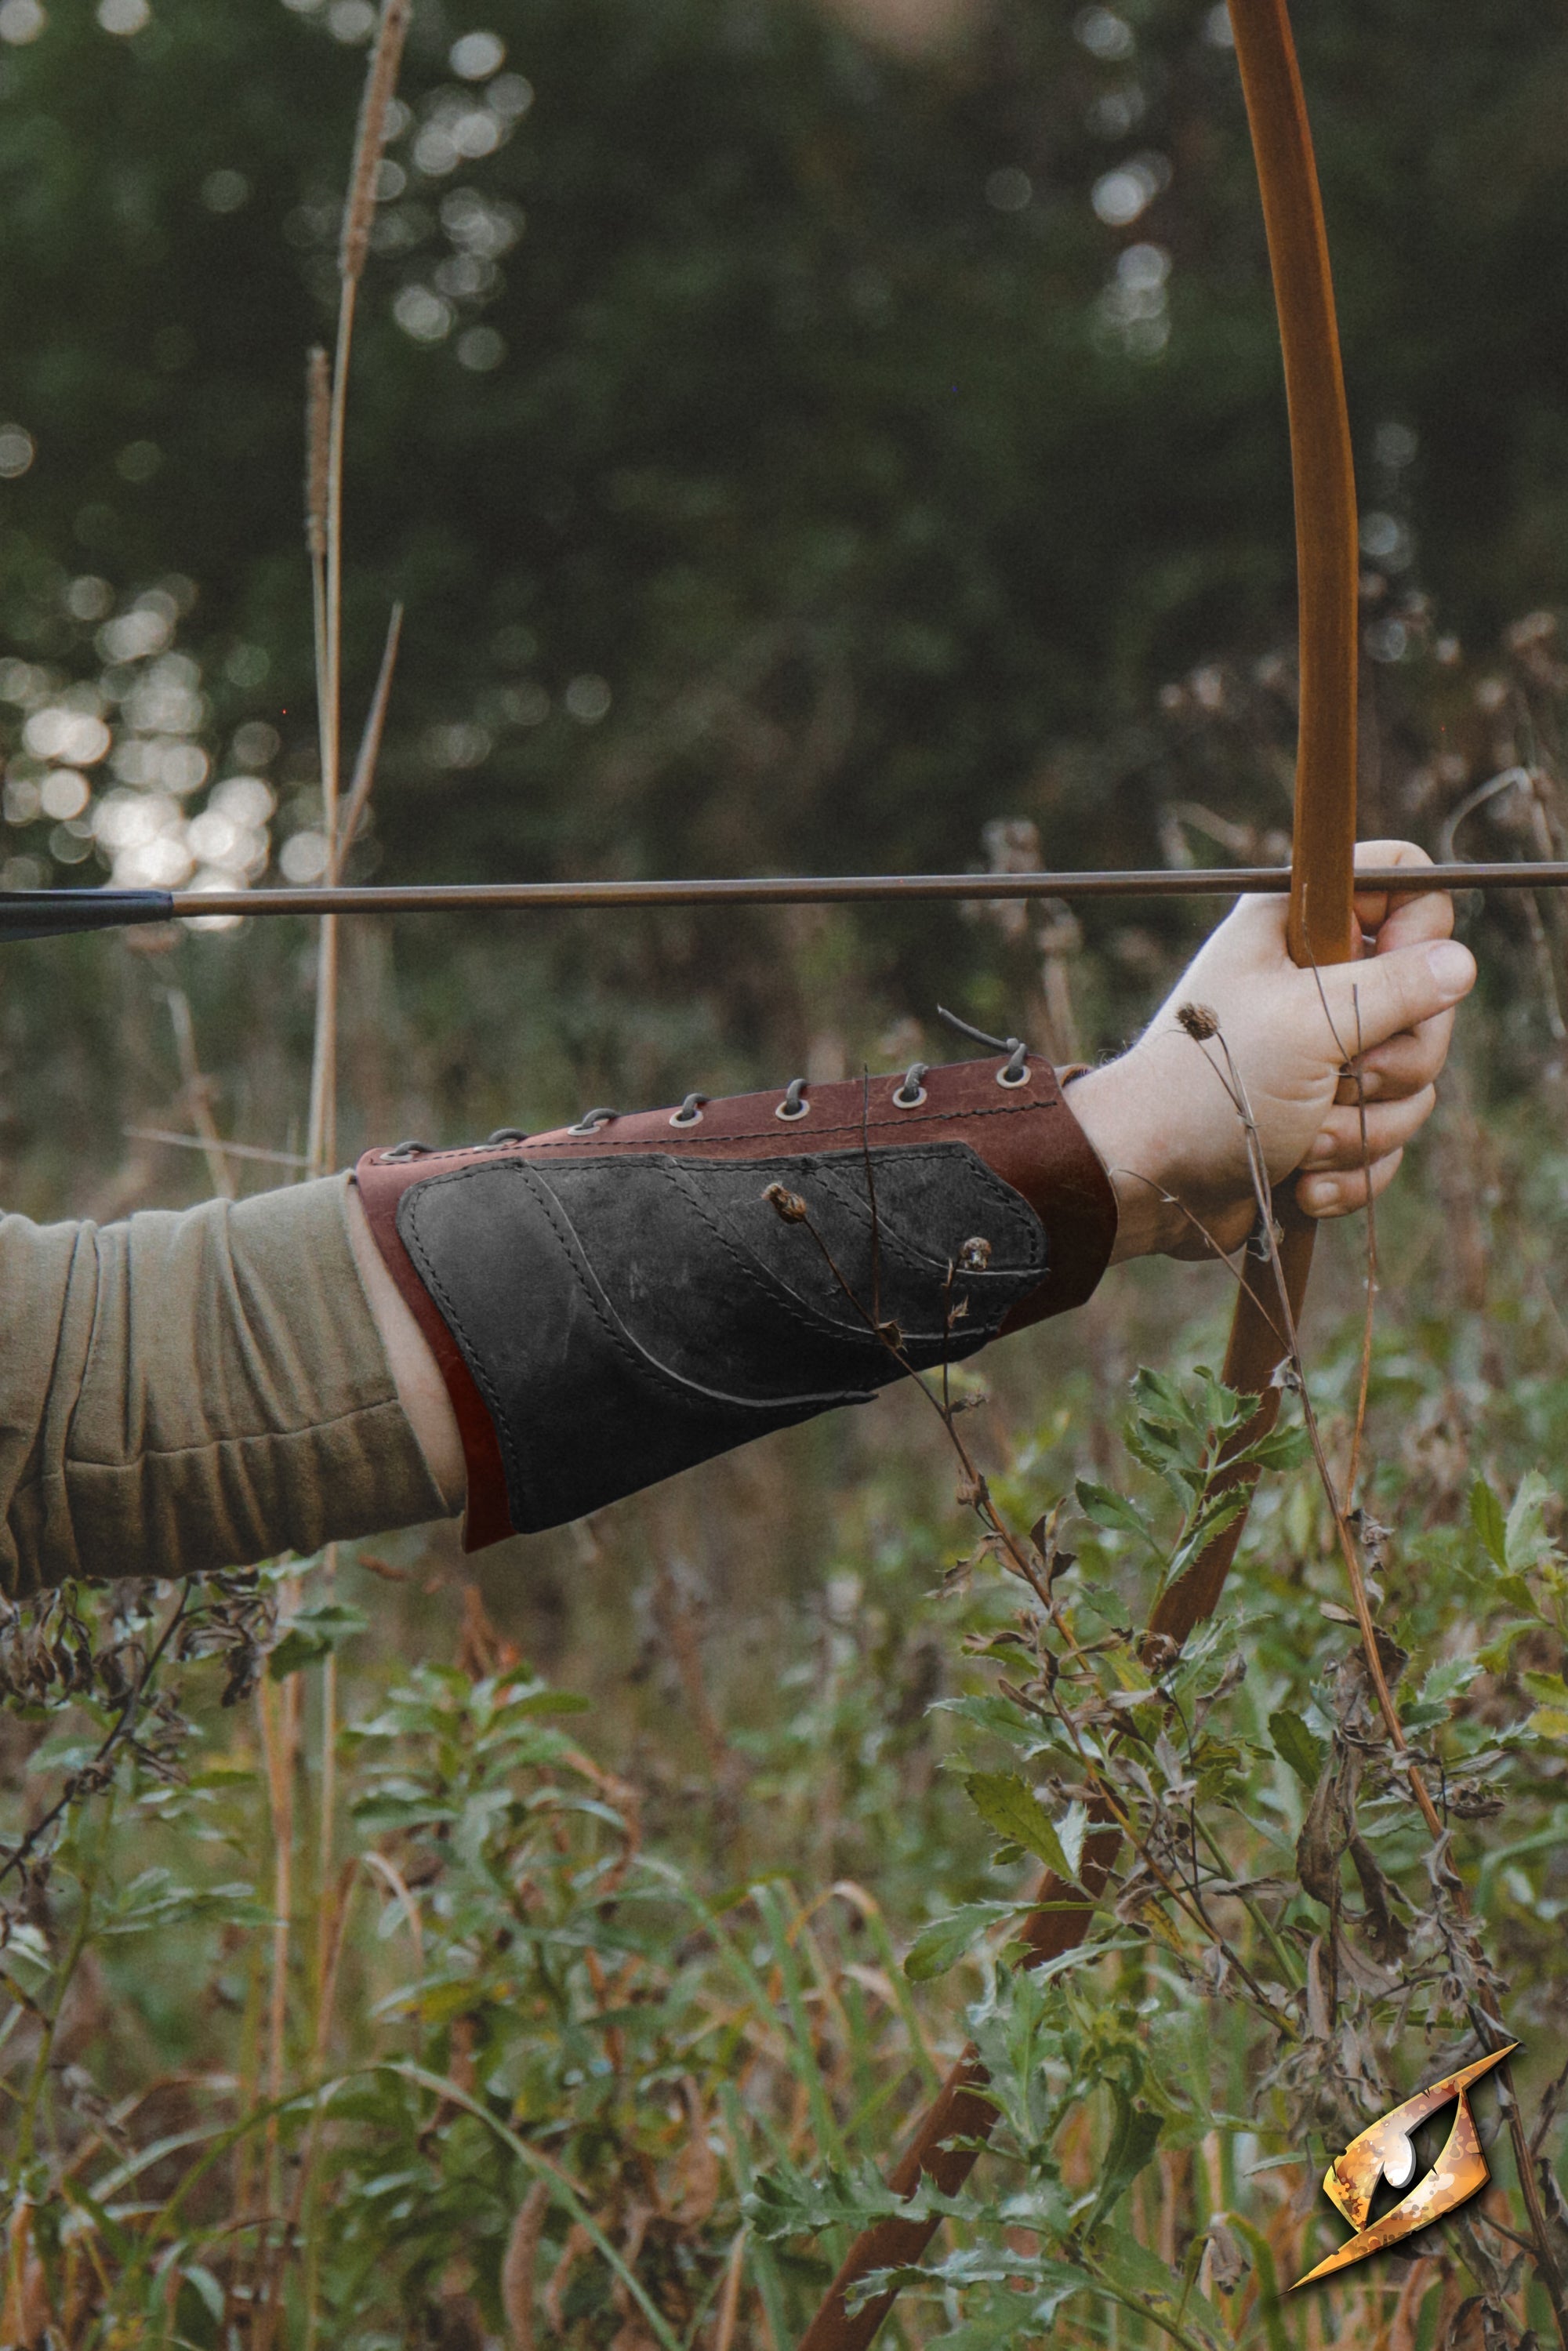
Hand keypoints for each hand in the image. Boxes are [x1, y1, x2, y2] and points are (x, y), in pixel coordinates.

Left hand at [1065, 840, 1476, 1262]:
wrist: (1148, 1184)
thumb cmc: (1210, 1087)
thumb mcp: (1308, 1023)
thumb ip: (1394, 988)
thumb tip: (1460, 963)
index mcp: (1297, 927)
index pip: (1401, 883)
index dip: (1420, 928)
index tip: (1395, 977)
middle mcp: (1315, 981)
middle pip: (1428, 996)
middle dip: (1395, 1060)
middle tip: (1344, 1080)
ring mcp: (1324, 1053)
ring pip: (1413, 1078)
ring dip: (1364, 1126)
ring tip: (1307, 1139)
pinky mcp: (1327, 1118)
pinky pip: (1386, 1138)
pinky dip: (1352, 1169)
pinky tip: (1304, 1181)